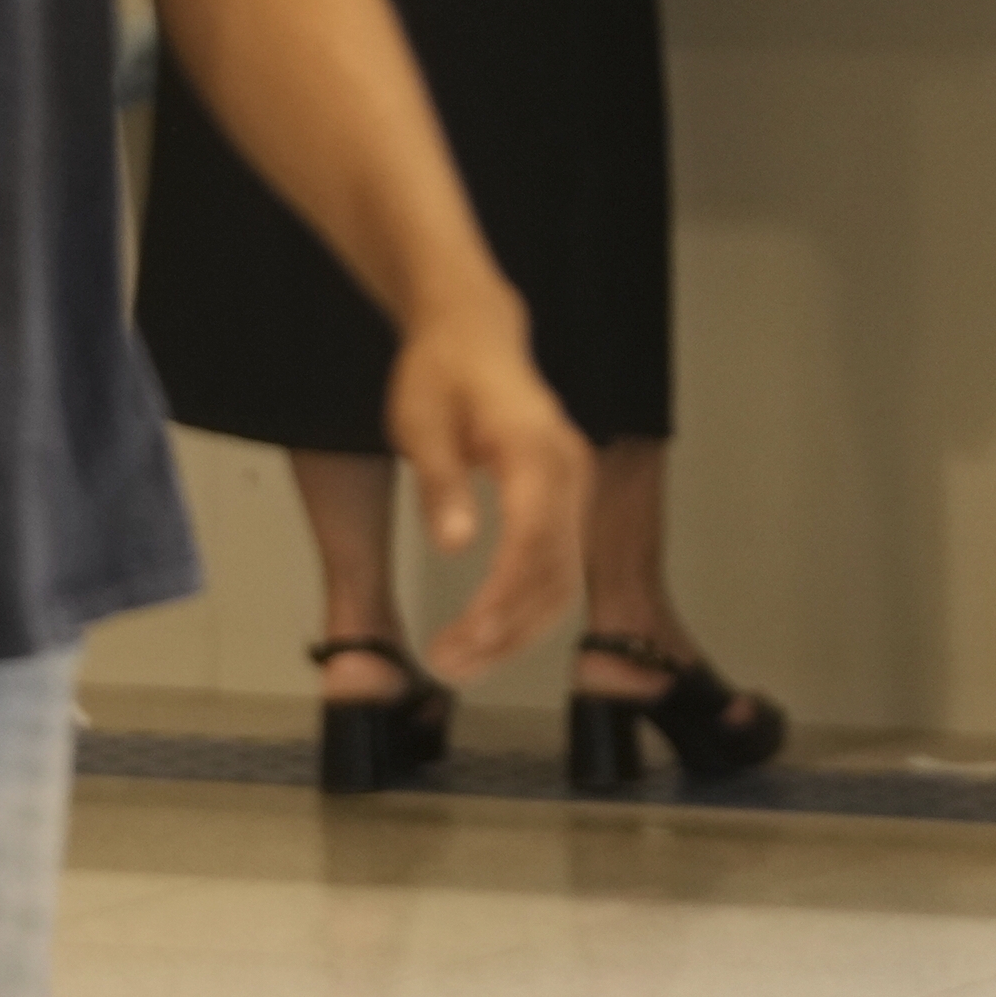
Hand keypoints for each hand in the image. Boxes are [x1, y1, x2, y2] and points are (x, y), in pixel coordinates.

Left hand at [383, 290, 591, 683]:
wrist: (472, 333)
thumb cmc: (440, 373)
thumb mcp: (420, 421)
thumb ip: (440, 482)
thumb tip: (454, 545)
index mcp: (532, 446)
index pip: (532, 538)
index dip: (502, 597)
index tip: (464, 638)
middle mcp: (568, 468)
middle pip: (554, 568)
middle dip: (505, 628)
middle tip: (449, 664)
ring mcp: (575, 484)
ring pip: (563, 576)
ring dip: (517, 629)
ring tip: (461, 662)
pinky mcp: (568, 498)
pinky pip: (560, 564)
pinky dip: (529, 608)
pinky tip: (490, 635)